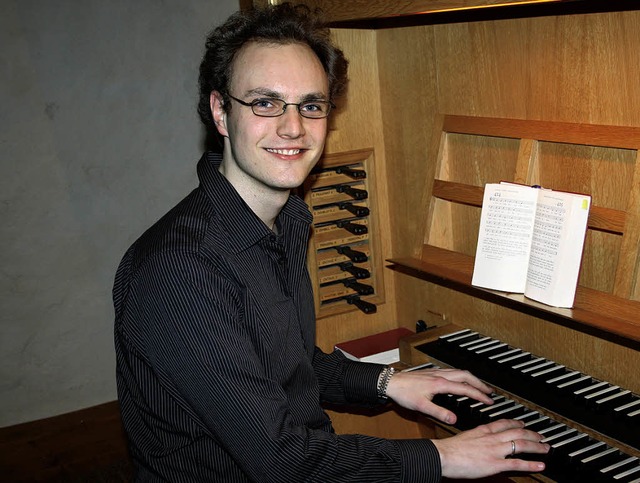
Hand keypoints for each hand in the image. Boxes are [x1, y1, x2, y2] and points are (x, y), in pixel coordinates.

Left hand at [385, 368, 492, 423]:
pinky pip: (452, 371)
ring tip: (479, 386)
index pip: (465, 389)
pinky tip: (460, 380)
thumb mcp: (421, 406)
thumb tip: (454, 419)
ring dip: (472, 378)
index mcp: (440, 384)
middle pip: (466, 376)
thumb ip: (439, 413)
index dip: (479, 395)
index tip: (489, 401)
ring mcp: (436, 372)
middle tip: (490, 392)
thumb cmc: (403, 392)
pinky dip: (462, 376)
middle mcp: (440, 375)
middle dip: (480, 384)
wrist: (391, 382)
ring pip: (460, 372)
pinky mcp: (432, 372)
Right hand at [431, 419, 549, 478]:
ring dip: (536, 446)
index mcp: (483, 430)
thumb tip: (477, 440)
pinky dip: (531, 464)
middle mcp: (492, 438)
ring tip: (546, 448)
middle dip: (532, 433)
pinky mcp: (495, 464)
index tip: (523, 423)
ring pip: (521, 445)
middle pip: (517, 432)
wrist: (444, 455)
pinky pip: (517, 463)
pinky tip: (540, 465)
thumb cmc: (449, 448)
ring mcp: (495, 450)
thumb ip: (475, 437)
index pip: (504, 423)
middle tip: (541, 436)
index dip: (516, 422)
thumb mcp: (464, 437)